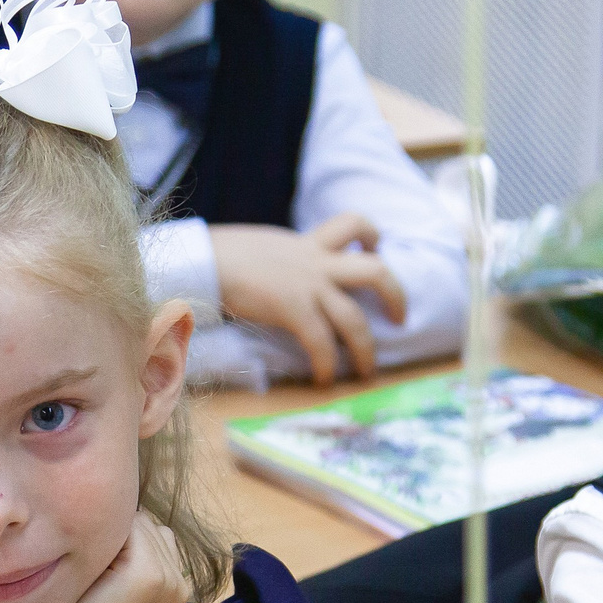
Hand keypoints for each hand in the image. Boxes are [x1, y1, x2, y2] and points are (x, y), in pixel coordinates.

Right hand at [210, 212, 408, 384]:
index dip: (371, 234)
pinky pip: (321, 342)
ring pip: (354, 317)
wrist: (204, 260)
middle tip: (398, 318)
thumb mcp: (263, 247)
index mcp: (307, 243)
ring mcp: (307, 286)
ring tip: (368, 370)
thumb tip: (276, 272)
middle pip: (375, 271)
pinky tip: (324, 378)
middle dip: (395, 295)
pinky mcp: (292, 308)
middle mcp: (316, 262)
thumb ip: (282, 258)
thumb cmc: (221, 254)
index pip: (351, 224)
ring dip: (366, 347)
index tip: (376, 247)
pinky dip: (327, 364)